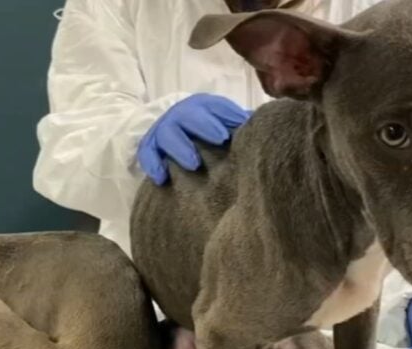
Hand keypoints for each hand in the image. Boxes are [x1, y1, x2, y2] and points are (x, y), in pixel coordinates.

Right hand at [135, 93, 250, 184]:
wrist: (171, 134)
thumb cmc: (209, 134)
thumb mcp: (224, 126)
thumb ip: (240, 126)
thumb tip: (265, 130)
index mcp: (202, 107)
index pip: (213, 106)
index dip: (225, 114)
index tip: (236, 126)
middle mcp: (181, 115)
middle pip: (189, 115)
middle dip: (204, 125)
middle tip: (221, 138)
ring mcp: (163, 131)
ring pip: (167, 135)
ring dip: (181, 148)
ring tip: (194, 164)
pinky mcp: (149, 147)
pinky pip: (146, 155)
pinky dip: (153, 165)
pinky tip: (162, 178)